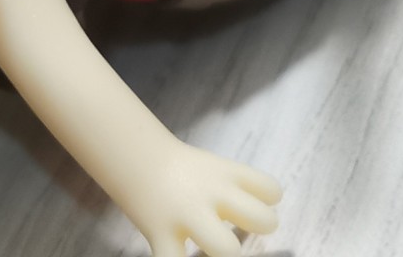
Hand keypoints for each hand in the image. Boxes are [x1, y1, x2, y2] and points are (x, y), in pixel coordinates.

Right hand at [108, 142, 284, 256]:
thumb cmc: (176, 169)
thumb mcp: (211, 168)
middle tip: (239, 227)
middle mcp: (212, 194)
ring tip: (215, 248)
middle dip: (259, 229)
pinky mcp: (160, 235)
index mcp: (226, 175)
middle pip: (263, 220)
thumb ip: (235, 190)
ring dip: (226, 253)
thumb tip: (259, 212)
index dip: (268, 201)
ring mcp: (187, 216)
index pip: (271, 190)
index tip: (254, 203)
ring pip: (226, 250)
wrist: (131, 156)